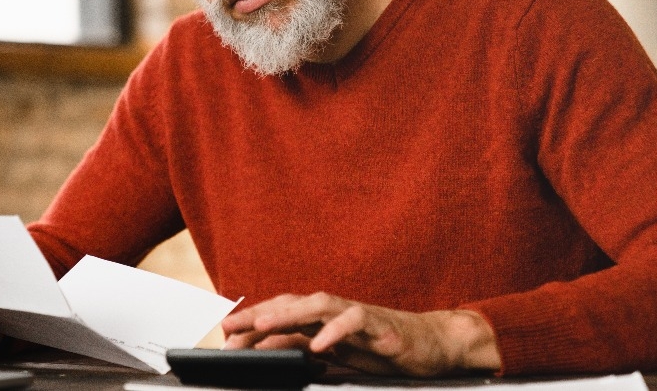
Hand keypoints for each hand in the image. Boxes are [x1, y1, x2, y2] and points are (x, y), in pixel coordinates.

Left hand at [221, 293, 499, 376]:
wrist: (432, 345)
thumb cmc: (379, 347)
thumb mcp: (333, 353)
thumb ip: (300, 347)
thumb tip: (263, 348)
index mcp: (321, 317)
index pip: (280, 312)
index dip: (252, 318)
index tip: (225, 332)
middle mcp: (335, 311)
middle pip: (292, 303)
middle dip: (259, 313)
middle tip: (232, 327)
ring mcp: (357, 315)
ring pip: (318, 305)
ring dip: (288, 314)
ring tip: (263, 325)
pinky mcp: (380, 326)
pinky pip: (355, 322)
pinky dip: (335, 331)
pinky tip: (319, 344)